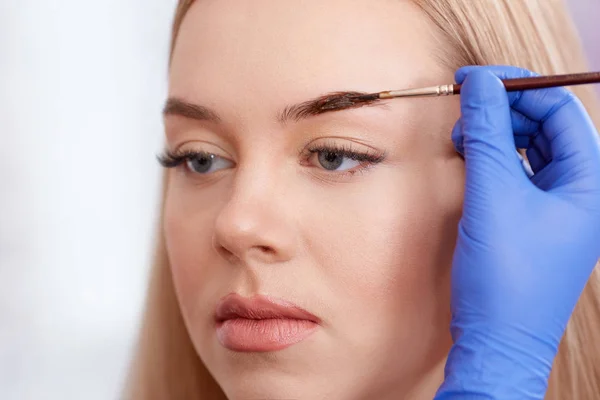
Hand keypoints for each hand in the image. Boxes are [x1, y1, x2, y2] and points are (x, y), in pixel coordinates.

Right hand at [434, 65, 599, 398]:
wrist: (496, 341)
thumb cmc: (506, 277)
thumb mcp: (493, 195)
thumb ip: (486, 134)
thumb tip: (478, 84)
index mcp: (589, 182)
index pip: (559, 111)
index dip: (517, 88)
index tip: (475, 79)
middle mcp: (580, 191)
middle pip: (545, 128)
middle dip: (504, 111)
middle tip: (464, 106)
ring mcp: (556, 208)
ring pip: (529, 151)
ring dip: (495, 135)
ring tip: (462, 135)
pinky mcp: (531, 221)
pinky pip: (516, 174)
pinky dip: (492, 160)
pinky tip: (469, 158)